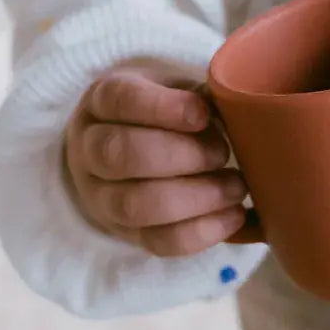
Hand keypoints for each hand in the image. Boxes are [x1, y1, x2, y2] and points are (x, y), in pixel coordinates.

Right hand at [65, 64, 247, 255]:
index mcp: (101, 100)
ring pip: (134, 205)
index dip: (162, 108)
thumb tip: (239, 108)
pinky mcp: (126, 234)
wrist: (132, 149)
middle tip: (222, 152)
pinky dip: (203, 232)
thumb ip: (200, 94)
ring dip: (196, 197)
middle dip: (182, 156)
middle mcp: (90, 149)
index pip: (119, 100)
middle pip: (120, 155)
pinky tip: (234, 215)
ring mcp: (101, 197)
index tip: (203, 114)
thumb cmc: (163, 112)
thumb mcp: (175, 88)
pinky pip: (158, 242)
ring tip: (235, 186)